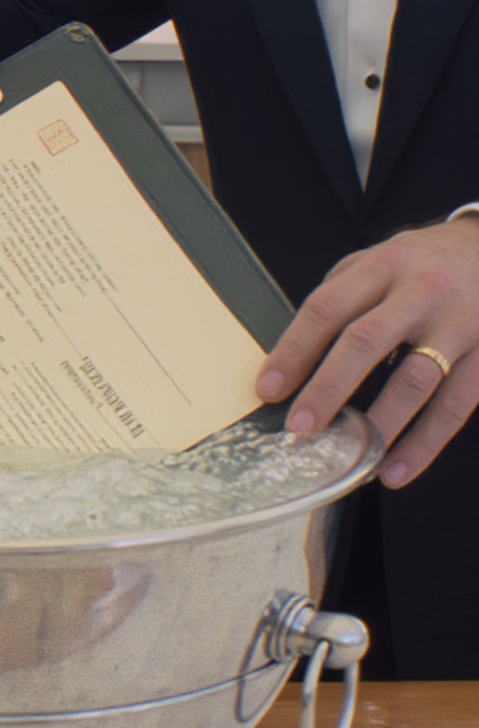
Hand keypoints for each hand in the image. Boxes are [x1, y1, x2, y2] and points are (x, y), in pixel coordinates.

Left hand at [258, 217, 478, 485]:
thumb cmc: (423, 263)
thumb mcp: (379, 260)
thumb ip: (342, 296)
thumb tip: (296, 353)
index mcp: (381, 266)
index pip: (327, 308)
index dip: (294, 350)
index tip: (269, 388)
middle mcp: (419, 292)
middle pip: (365, 342)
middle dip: (328, 388)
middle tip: (301, 427)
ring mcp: (458, 324)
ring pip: (415, 380)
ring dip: (381, 424)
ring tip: (354, 458)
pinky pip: (456, 406)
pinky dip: (426, 443)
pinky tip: (398, 468)